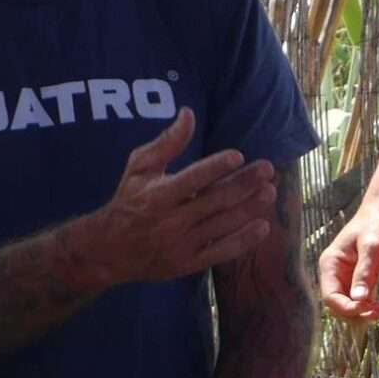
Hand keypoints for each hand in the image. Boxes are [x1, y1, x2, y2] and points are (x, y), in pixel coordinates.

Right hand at [81, 108, 276, 285]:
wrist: (109, 251)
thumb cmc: (128, 200)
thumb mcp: (139, 167)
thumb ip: (167, 142)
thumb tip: (189, 113)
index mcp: (157, 195)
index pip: (192, 179)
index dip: (216, 167)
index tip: (239, 156)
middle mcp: (170, 221)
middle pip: (214, 201)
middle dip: (243, 184)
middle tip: (267, 170)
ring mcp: (181, 245)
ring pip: (222, 225)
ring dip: (249, 208)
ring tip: (269, 192)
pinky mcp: (188, 264)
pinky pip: (221, 252)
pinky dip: (243, 241)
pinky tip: (262, 226)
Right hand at [317, 194, 378, 320]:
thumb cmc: (378, 223)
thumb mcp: (372, 246)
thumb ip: (365, 272)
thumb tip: (359, 299)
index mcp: (331, 264)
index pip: (330, 296)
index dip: (346, 307)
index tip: (367, 308)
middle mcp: (335, 272)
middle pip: (338, 305)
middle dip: (356, 313)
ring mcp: (347, 276)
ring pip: (350, 305)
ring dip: (364, 313)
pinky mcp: (361, 277)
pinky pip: (361, 300)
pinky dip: (370, 307)